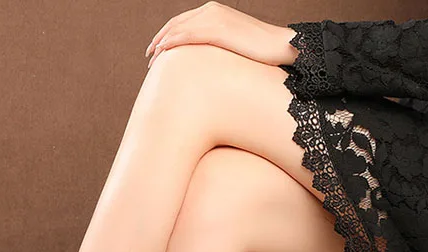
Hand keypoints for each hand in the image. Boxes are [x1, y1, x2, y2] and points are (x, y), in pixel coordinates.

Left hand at [145, 2, 297, 68]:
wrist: (279, 46)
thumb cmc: (259, 52)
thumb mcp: (232, 46)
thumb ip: (216, 47)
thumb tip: (205, 64)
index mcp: (214, 12)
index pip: (183, 22)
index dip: (166, 35)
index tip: (156, 50)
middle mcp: (211, 10)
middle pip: (176, 24)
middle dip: (159, 40)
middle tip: (148, 57)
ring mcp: (214, 18)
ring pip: (179, 29)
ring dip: (162, 44)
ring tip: (152, 59)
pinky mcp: (218, 29)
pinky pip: (189, 35)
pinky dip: (173, 42)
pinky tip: (163, 52)